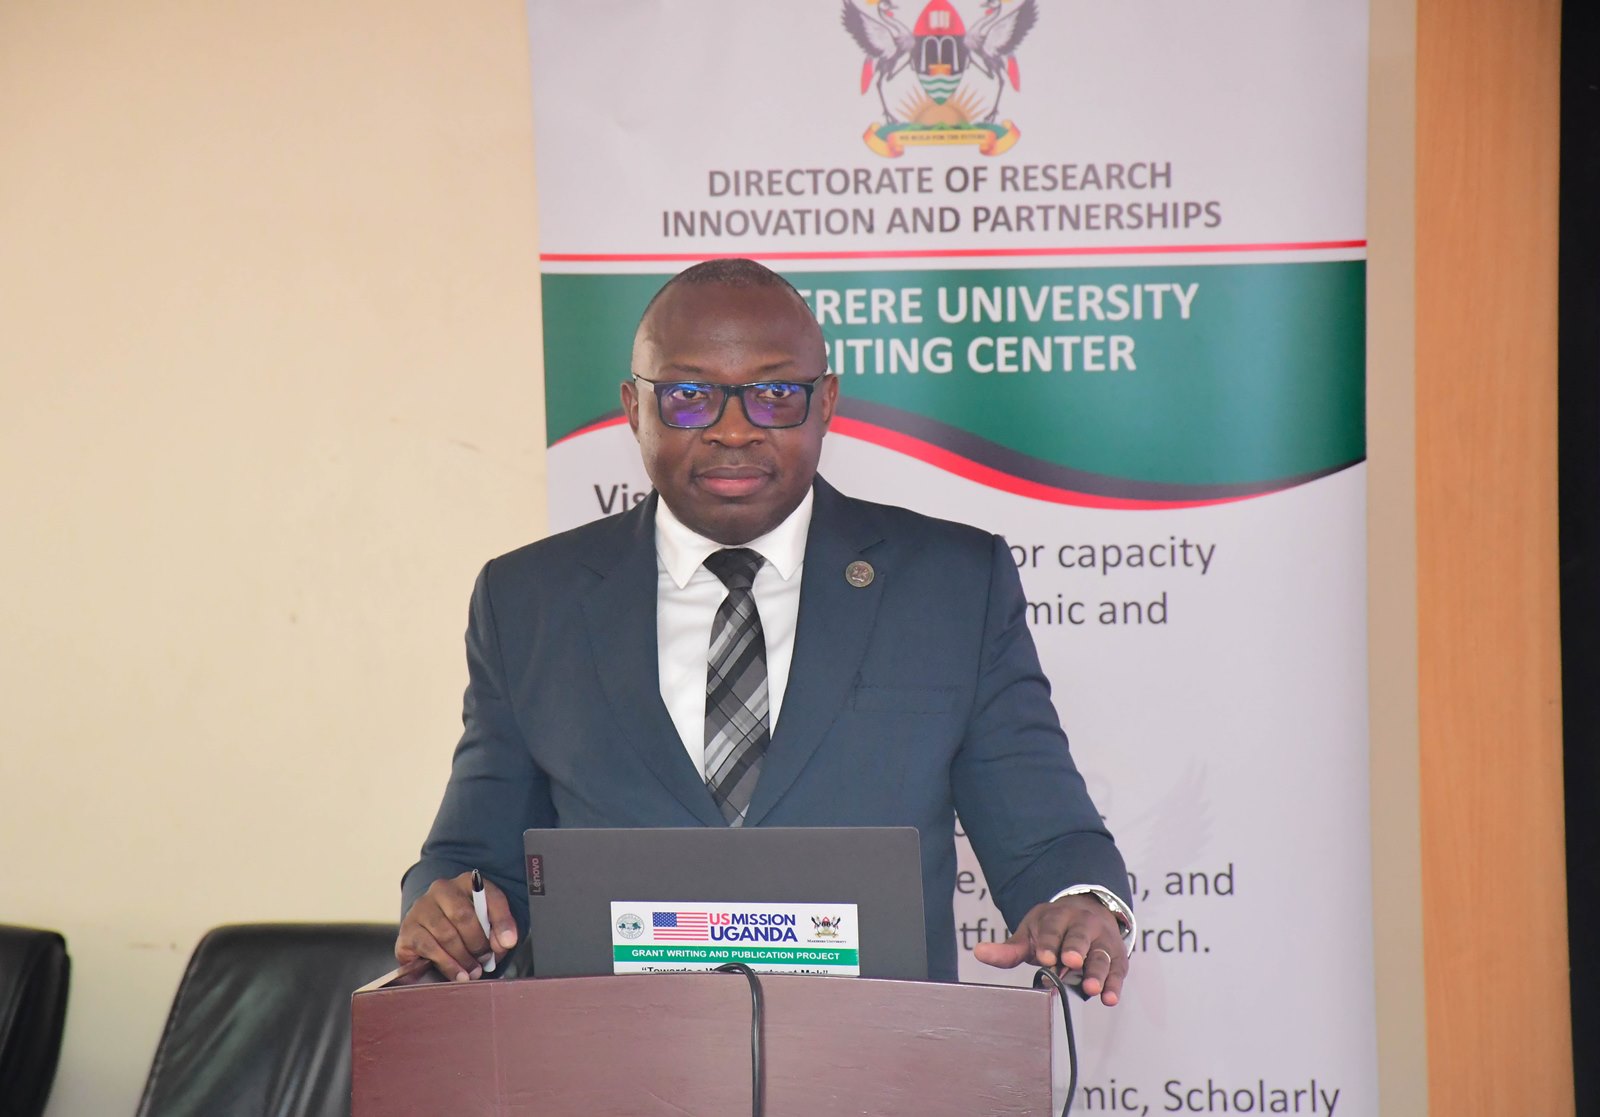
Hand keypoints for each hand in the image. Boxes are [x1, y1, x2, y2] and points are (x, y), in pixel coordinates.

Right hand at [395, 871, 519, 981]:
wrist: (429, 937)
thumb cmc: (464, 930)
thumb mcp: (486, 927)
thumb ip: (498, 932)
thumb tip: (504, 943)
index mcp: (467, 882)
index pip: (490, 895)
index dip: (502, 920)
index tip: (509, 943)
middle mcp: (442, 889)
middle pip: (464, 915)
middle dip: (478, 943)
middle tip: (486, 961)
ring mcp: (421, 907)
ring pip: (446, 934)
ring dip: (464, 957)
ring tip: (474, 972)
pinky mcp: (408, 928)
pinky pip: (429, 947)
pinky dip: (447, 964)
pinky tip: (458, 974)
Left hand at [972, 895, 1128, 1005]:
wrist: (1088, 912)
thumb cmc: (1054, 928)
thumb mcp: (1031, 933)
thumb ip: (1009, 949)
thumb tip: (979, 952)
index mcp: (1059, 916)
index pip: (1053, 929)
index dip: (1050, 943)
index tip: (1045, 958)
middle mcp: (1084, 924)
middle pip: (1080, 937)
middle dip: (1075, 950)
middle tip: (1070, 963)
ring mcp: (1102, 940)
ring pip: (1101, 955)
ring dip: (1097, 972)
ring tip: (1091, 988)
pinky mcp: (1117, 958)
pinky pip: (1117, 971)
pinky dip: (1114, 985)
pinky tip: (1109, 998)